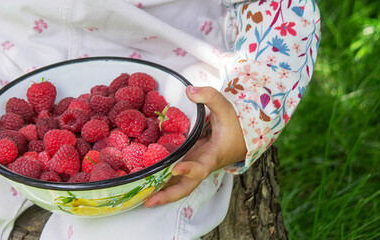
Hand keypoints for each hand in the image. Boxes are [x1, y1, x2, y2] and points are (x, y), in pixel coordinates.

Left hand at [144, 86, 246, 206]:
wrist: (241, 136)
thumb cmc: (234, 124)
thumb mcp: (226, 107)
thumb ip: (210, 96)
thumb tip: (189, 90)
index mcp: (212, 156)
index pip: (201, 168)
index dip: (189, 170)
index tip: (174, 168)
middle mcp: (200, 165)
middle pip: (185, 186)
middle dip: (168, 195)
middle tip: (148, 201)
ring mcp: (192, 166)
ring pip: (176, 184)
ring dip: (159, 192)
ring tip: (138, 197)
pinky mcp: (186, 163)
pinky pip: (171, 174)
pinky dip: (158, 179)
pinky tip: (140, 179)